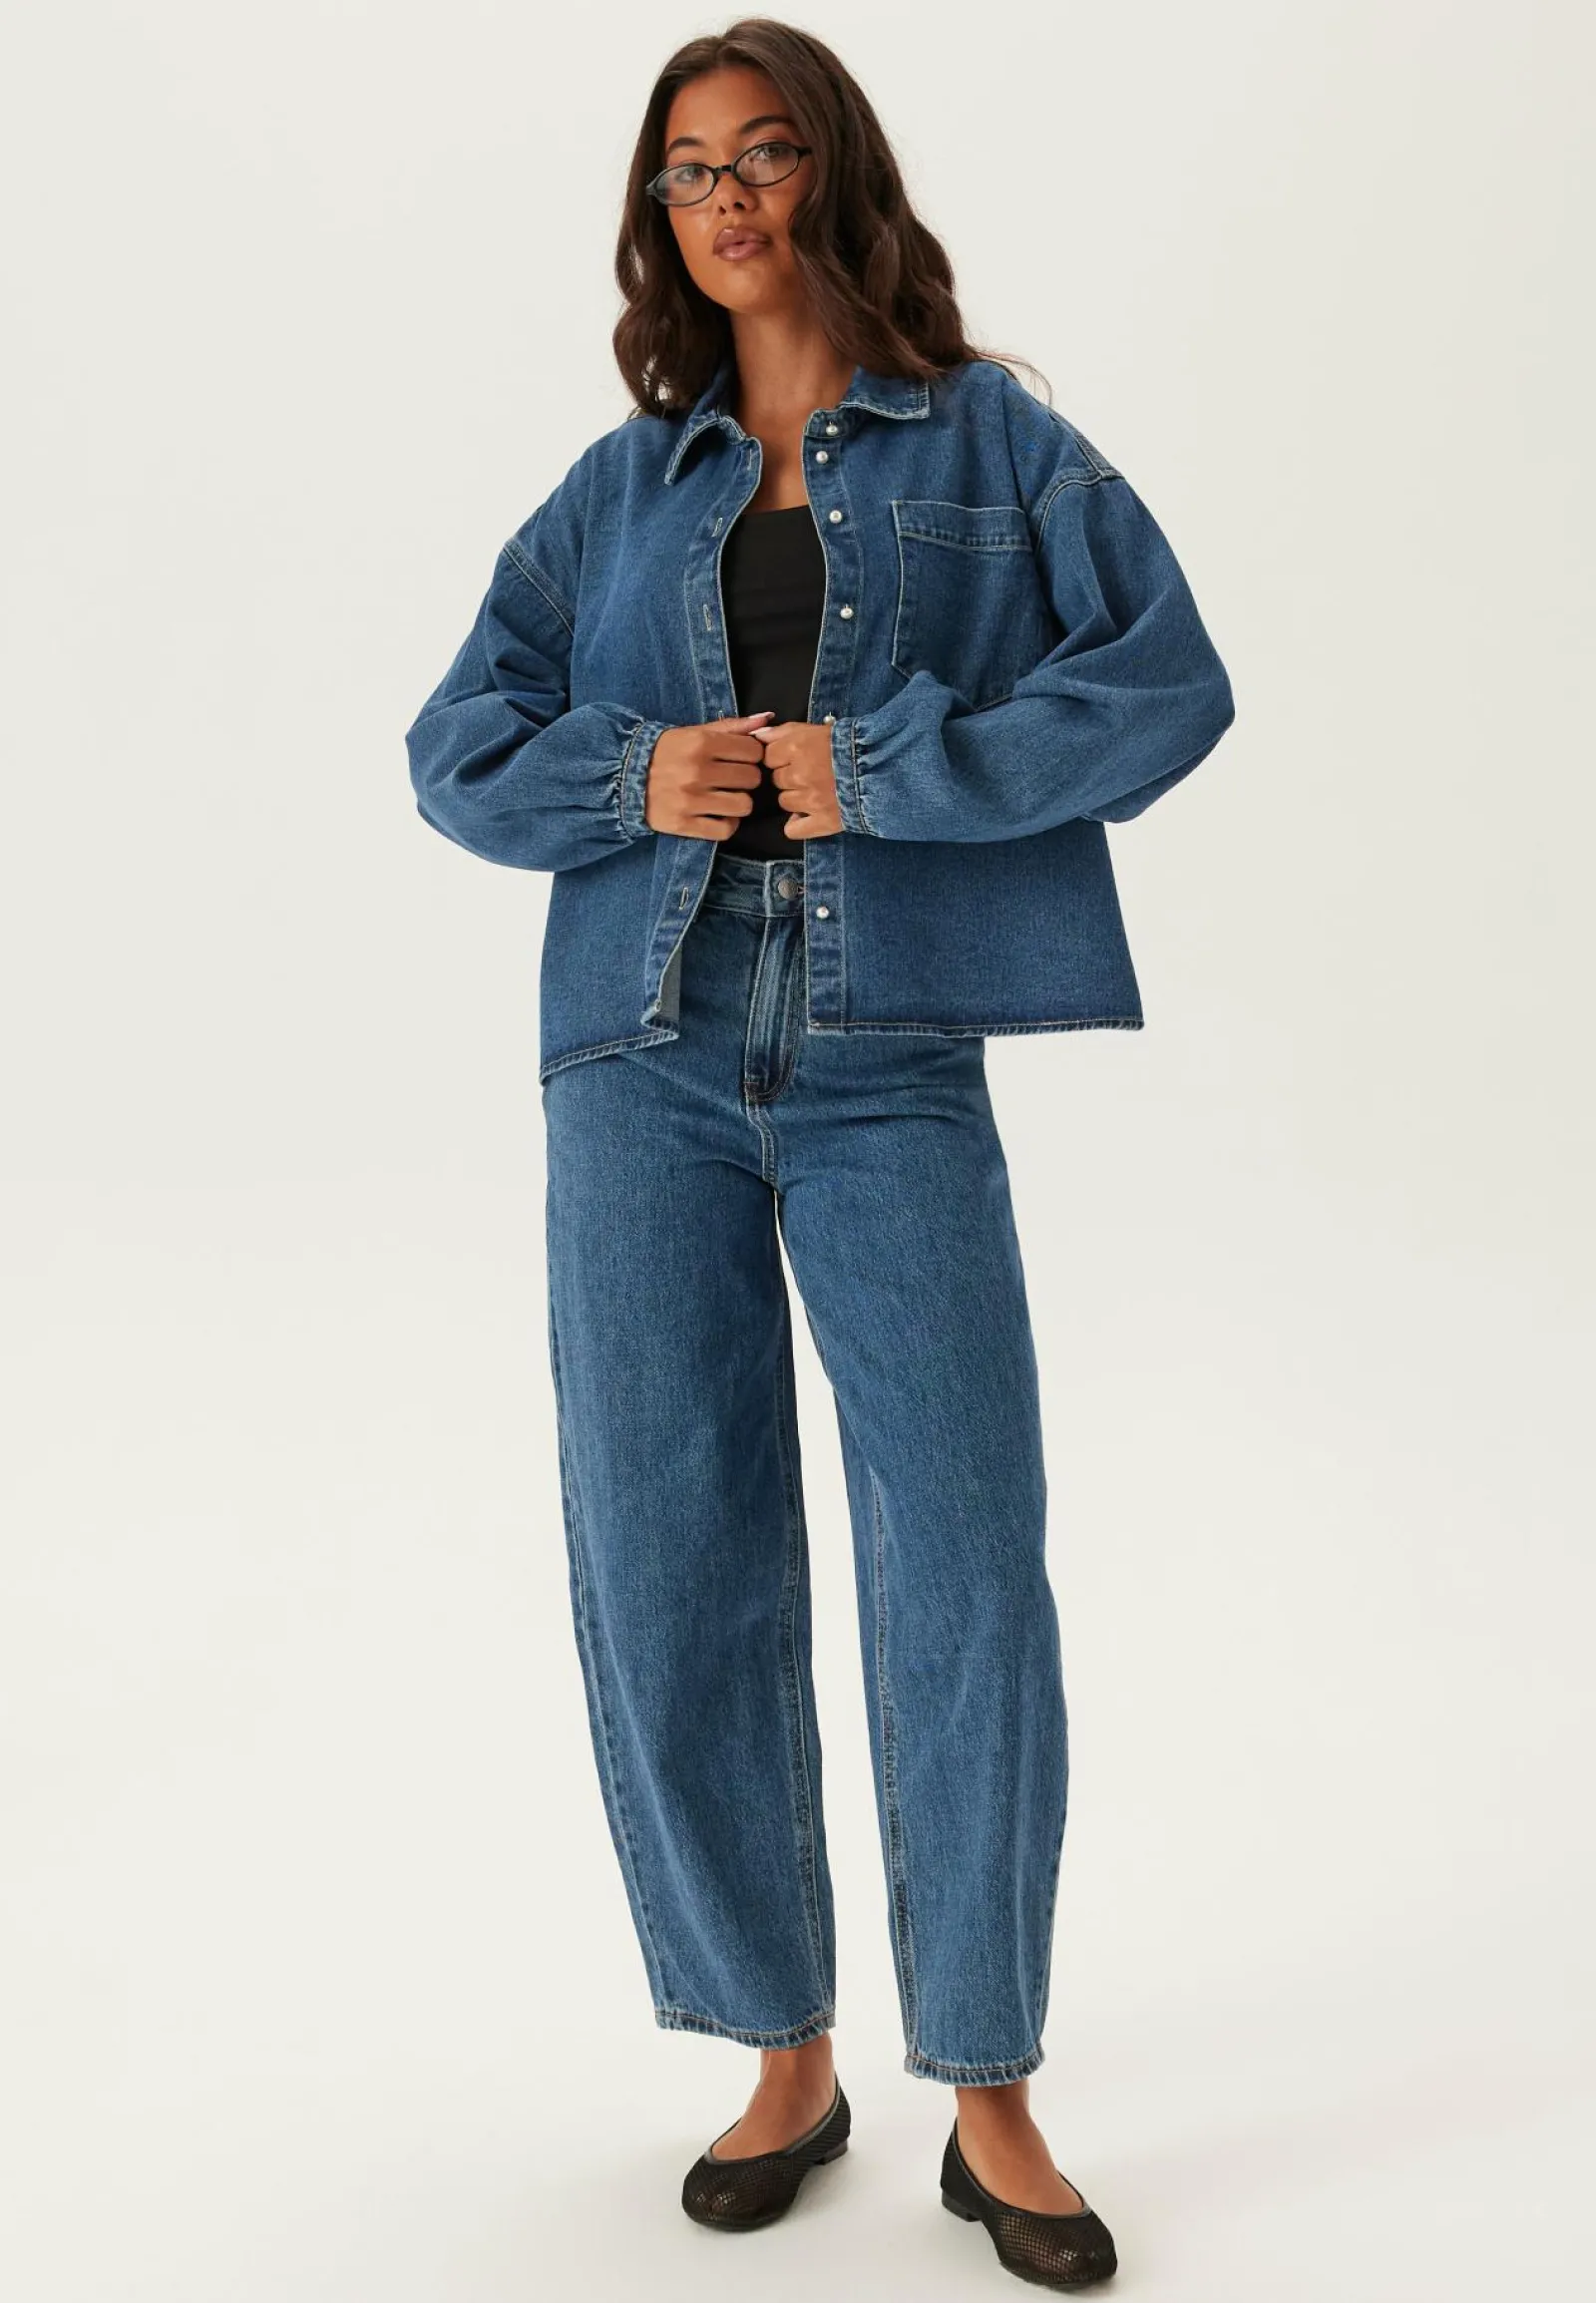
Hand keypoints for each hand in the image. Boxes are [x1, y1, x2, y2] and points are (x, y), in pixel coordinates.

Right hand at [644, 712, 774, 837]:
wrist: (624, 776)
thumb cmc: (666, 752)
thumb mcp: (695, 732)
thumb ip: (732, 726)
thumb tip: (767, 719)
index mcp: (701, 744)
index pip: (753, 752)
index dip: (751, 755)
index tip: (740, 759)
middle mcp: (697, 772)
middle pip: (752, 779)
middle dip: (746, 778)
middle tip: (731, 778)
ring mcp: (690, 801)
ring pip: (744, 805)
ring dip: (739, 802)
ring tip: (726, 797)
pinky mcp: (684, 824)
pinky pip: (725, 830)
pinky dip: (727, 824)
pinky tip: (718, 814)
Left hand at [754, 720, 842, 838]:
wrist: (883, 767)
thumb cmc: (850, 745)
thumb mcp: (816, 728)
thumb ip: (784, 731)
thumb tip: (758, 735)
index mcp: (797, 748)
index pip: (768, 756)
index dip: (781, 757)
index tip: (797, 757)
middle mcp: (799, 774)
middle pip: (777, 780)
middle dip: (790, 776)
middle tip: (811, 772)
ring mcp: (810, 801)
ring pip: (784, 802)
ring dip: (795, 797)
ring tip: (816, 790)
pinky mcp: (822, 822)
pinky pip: (793, 830)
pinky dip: (797, 824)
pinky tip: (808, 815)